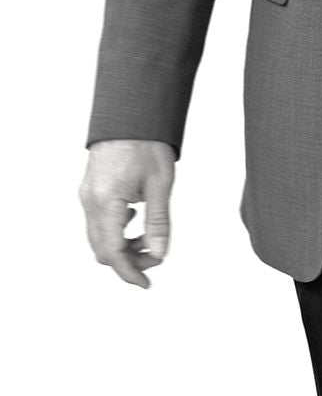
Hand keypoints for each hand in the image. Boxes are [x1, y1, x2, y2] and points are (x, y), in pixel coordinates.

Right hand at [80, 139, 176, 288]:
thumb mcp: (161, 184)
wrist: (133, 113)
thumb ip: (159, 222)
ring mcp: (86, 196)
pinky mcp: (90, 190)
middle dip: (127, 261)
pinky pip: (98, 222)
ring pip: (98, 237)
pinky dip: (116, 230)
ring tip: (149, 239)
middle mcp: (90, 202)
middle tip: (154, 260)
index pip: (113, 252)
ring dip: (122, 245)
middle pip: (102, 249)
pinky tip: (136, 220)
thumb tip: (159, 253)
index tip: (146, 283)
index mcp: (106, 202)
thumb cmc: (148, 143)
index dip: (130, 272)